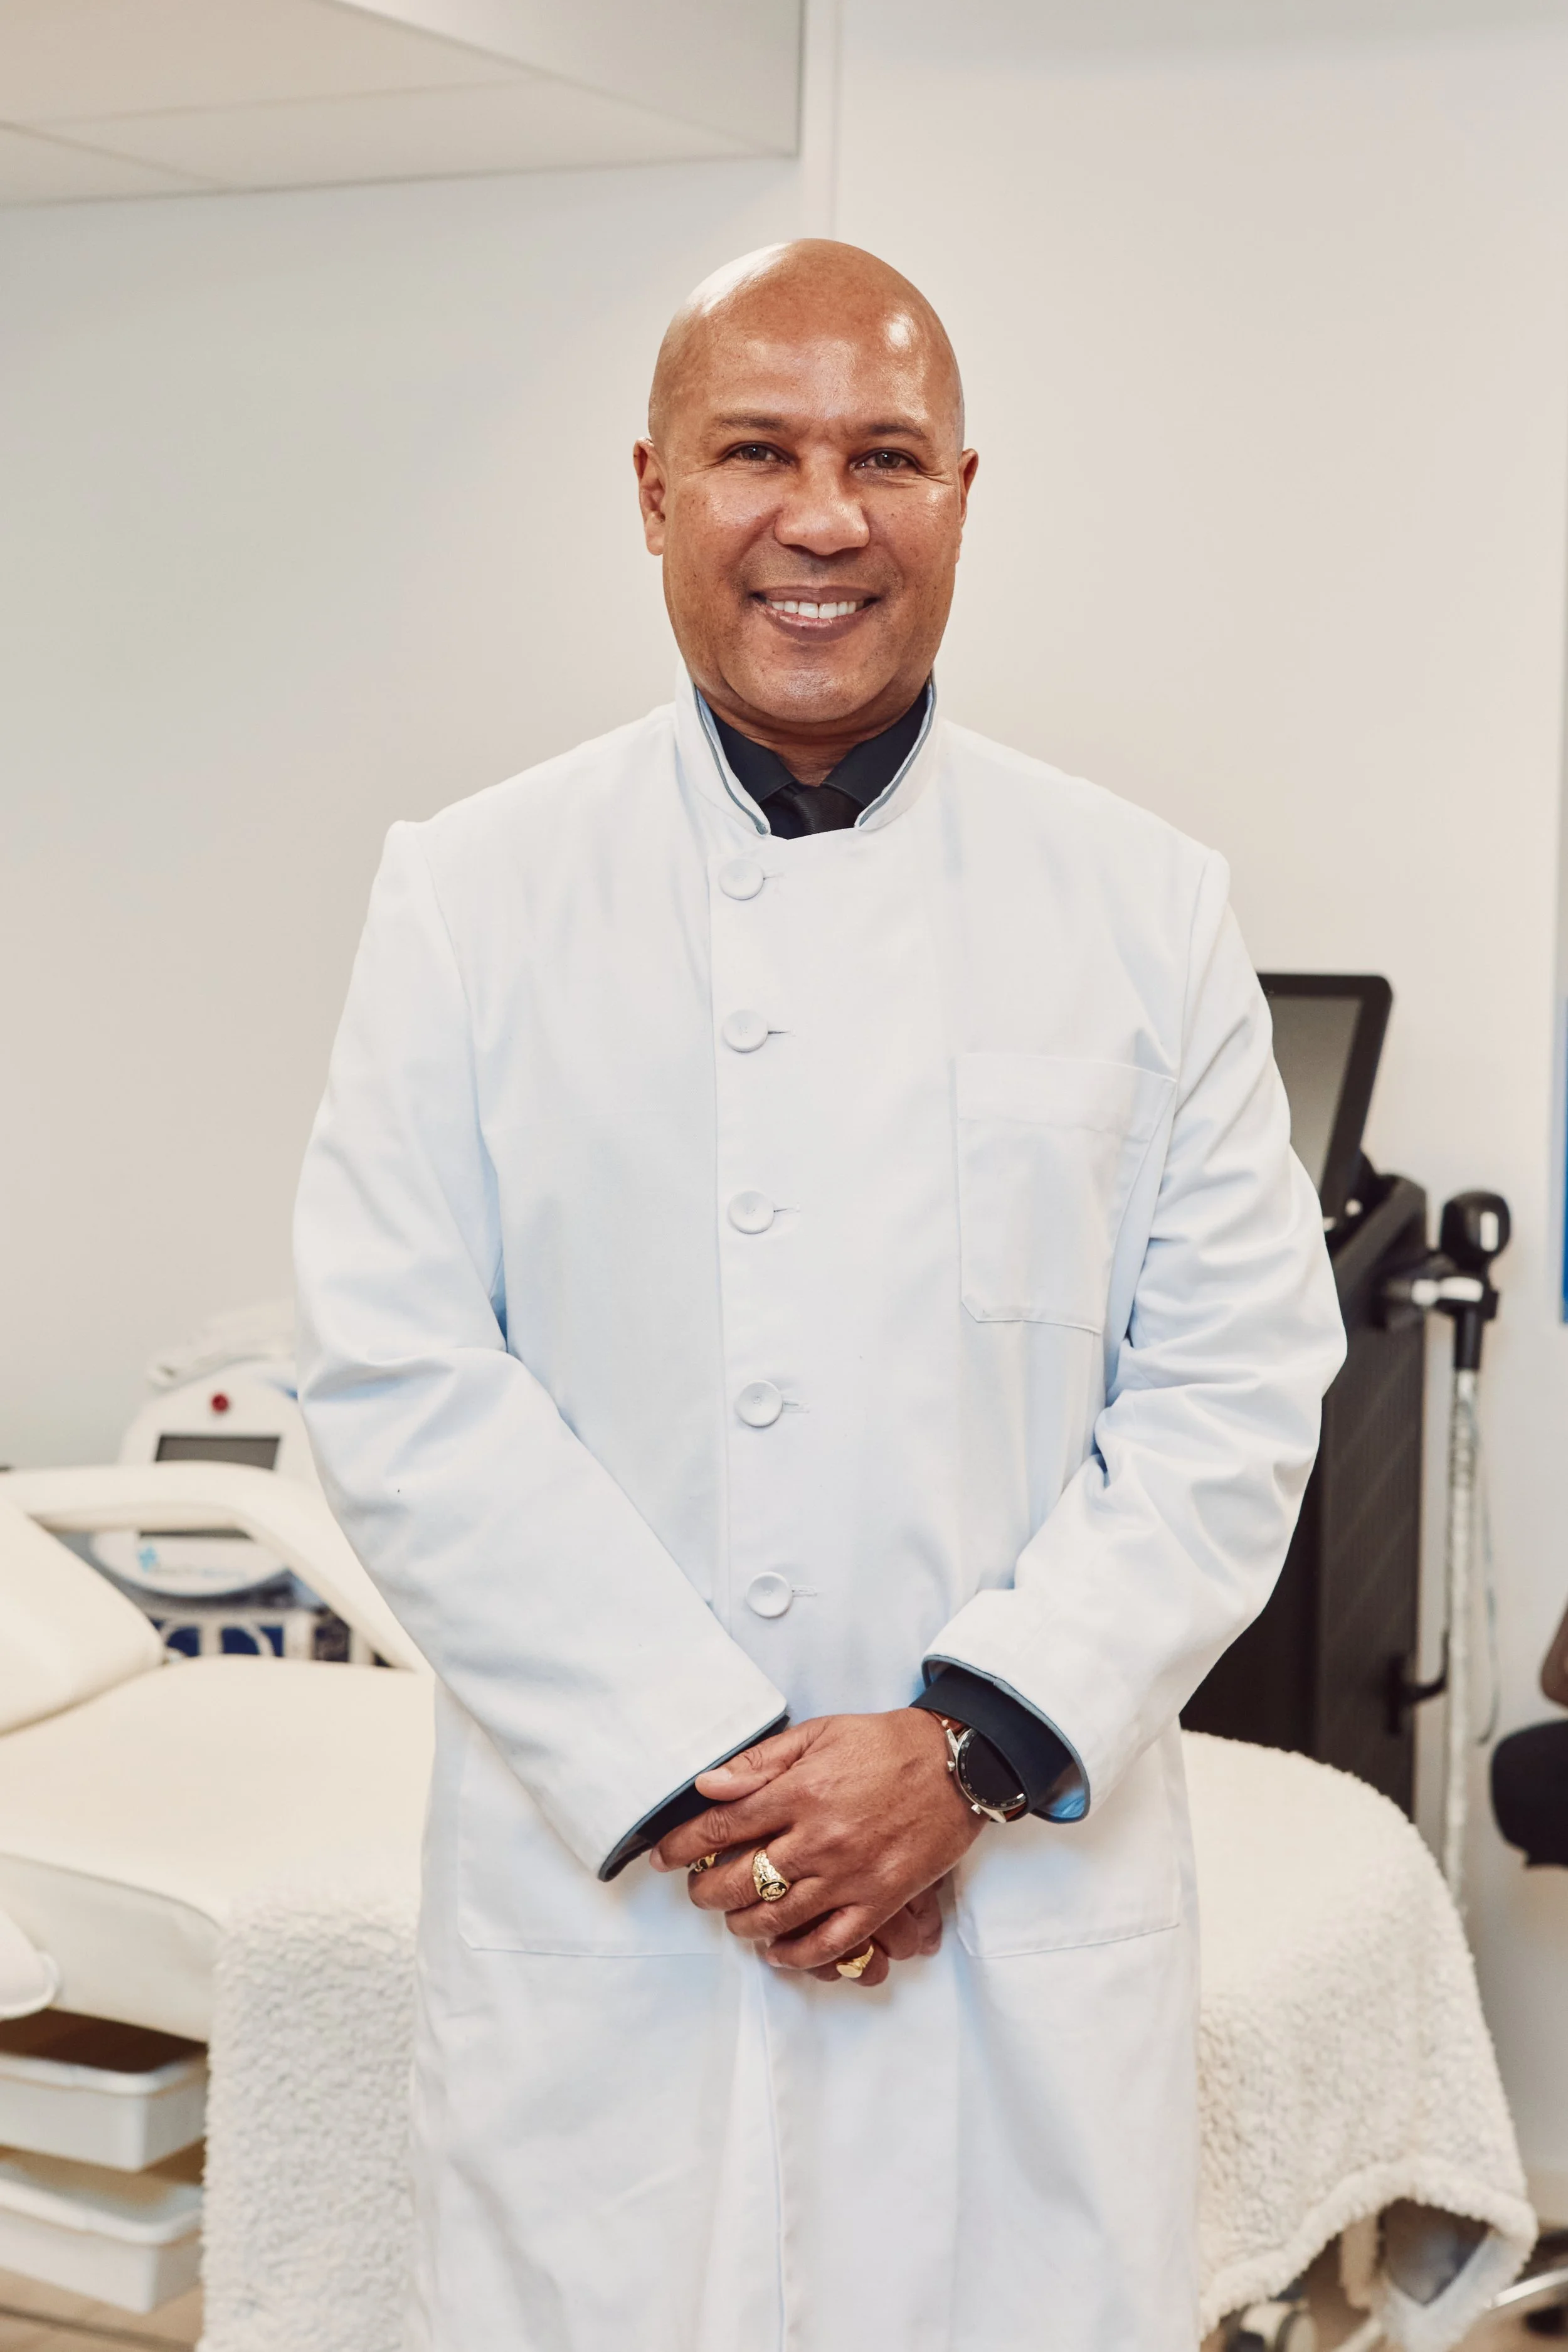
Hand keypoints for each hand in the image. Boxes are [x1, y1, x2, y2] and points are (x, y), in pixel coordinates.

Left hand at [651, 1711, 981, 1974]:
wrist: (957, 1764)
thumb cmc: (886, 1744)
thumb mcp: (818, 1734)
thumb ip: (760, 1763)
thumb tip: (709, 1787)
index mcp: (800, 1792)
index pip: (722, 1828)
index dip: (684, 1846)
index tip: (664, 1857)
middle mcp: (819, 1839)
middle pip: (741, 1881)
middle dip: (706, 1891)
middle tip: (698, 1889)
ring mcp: (849, 1875)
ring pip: (777, 1917)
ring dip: (743, 1924)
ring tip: (733, 1917)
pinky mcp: (880, 1901)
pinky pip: (829, 1943)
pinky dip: (796, 1955)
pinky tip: (778, 1951)